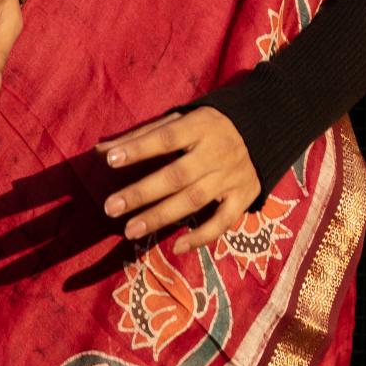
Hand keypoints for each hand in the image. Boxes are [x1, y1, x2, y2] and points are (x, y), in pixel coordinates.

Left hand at [98, 107, 259, 255]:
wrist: (264, 129)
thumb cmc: (209, 126)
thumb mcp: (181, 119)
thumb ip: (142, 136)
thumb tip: (101, 151)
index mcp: (200, 126)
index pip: (167, 137)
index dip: (139, 148)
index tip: (111, 161)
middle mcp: (217, 151)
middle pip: (176, 175)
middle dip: (142, 192)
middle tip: (110, 207)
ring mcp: (232, 176)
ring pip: (194, 200)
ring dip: (161, 216)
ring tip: (130, 230)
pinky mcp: (244, 196)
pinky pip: (223, 221)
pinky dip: (201, 236)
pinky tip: (177, 246)